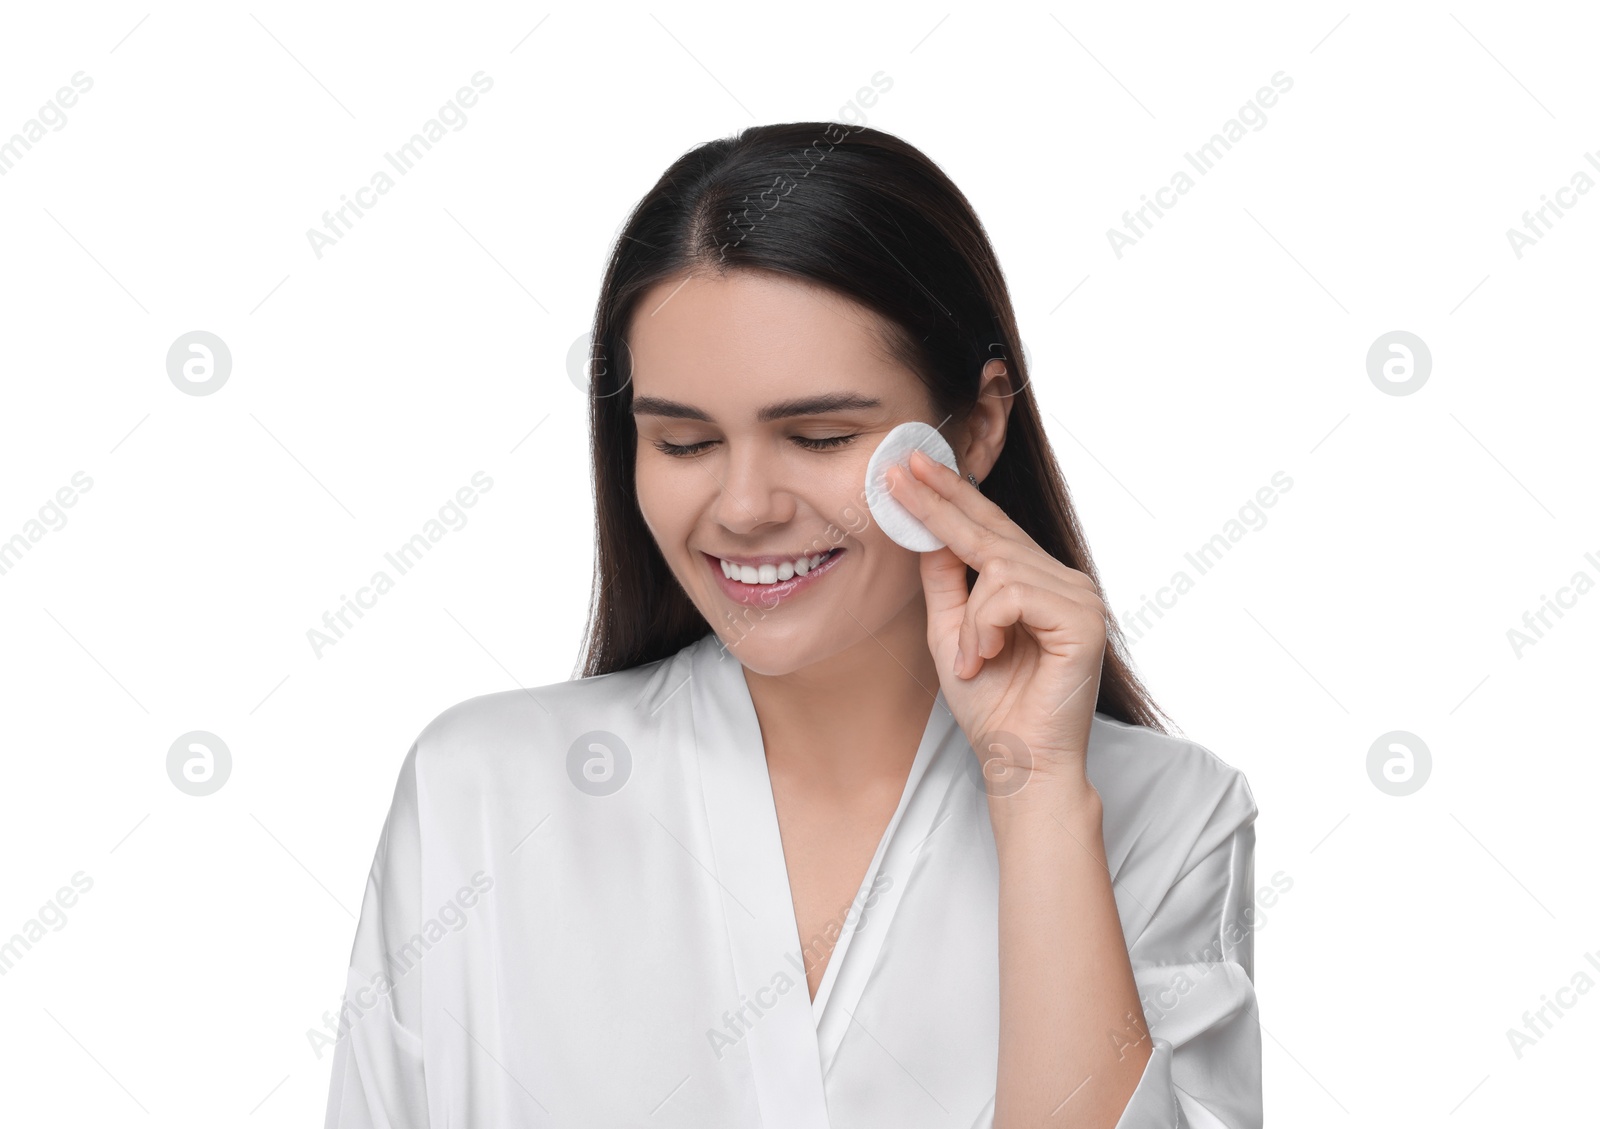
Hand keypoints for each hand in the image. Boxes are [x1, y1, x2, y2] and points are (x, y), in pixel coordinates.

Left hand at [885, 449, 1108, 804]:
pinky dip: (986, 626)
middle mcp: (1062, 581)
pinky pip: (1013, 593)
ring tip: (972, 658)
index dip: (949, 495)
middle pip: (993, 530)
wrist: (1019, 762)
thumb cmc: (991, 706)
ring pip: (999, 565)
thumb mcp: (951, 635)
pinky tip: (988, 658)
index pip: (987, 528)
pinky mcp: (1084, 621)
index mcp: (1035, 583)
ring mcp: (1079, 598)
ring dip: (969, 618)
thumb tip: (927, 532)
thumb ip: (945, 585)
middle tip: (901, 469)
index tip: (909, 466)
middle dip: (942, 501)